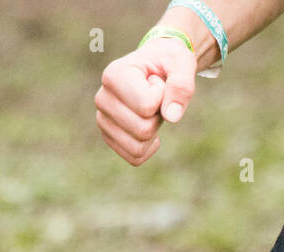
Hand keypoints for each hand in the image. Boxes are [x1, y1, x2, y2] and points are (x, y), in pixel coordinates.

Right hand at [95, 37, 196, 165]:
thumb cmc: (168, 62)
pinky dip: (148, 148)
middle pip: (142, 129)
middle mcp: (102, 98)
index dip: (162, 96)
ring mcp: (102, 120)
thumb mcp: (181, 63)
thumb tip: (171, 117)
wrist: (156, 67)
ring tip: (150, 110)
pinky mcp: (109, 136)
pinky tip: (150, 128)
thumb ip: (181, 85)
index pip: (147, 106)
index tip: (157, 81)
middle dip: (159, 116)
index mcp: (113, 75)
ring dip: (153, 132)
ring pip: (137, 147)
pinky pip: (134, 157)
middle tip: (156, 97)